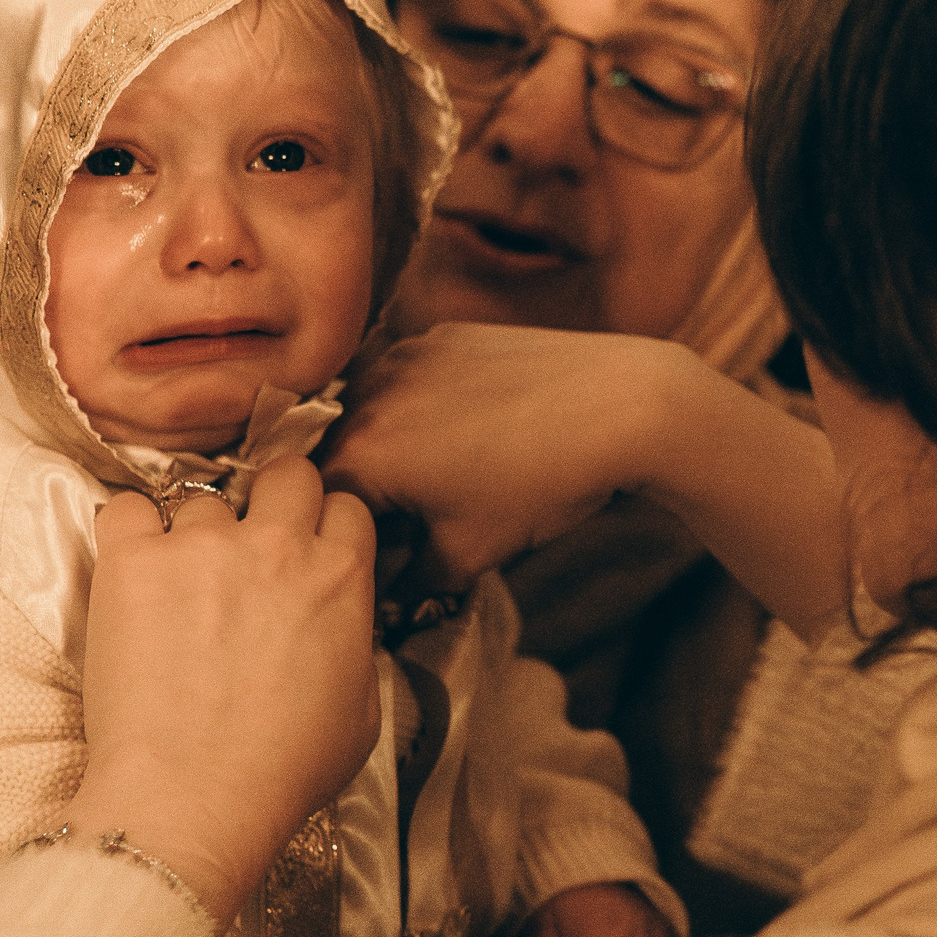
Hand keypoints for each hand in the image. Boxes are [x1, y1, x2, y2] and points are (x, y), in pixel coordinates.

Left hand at [61, 458, 378, 924]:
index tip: (306, 551)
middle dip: (272, 500)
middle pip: (286, 474)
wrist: (192, 796)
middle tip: (250, 545)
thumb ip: (355, 648)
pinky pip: (124, 508)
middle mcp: (276, 544)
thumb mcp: (362, 712)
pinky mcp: (132, 561)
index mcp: (340, 577)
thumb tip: (340, 632)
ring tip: (179, 584)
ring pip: (202, 498)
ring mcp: (200, 545)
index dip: (325, 527)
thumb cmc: (281, 771)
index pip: (345, 506)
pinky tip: (132, 568)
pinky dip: (128, 530)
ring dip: (195, 532)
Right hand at [325, 322, 848, 638]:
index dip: (340, 539)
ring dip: (390, 446)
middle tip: (408, 523)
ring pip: (370, 411)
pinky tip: (472, 432)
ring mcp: (406, 353)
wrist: (620, 406)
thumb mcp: (470, 553)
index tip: (368, 559)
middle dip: (363, 492)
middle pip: (337, 454)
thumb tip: (389, 601)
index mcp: (360, 453)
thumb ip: (413, 582)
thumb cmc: (541, 482)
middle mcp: (366, 393)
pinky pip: (410, 378)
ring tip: (444, 475)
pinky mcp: (446, 335)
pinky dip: (423, 408)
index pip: (316, 506)